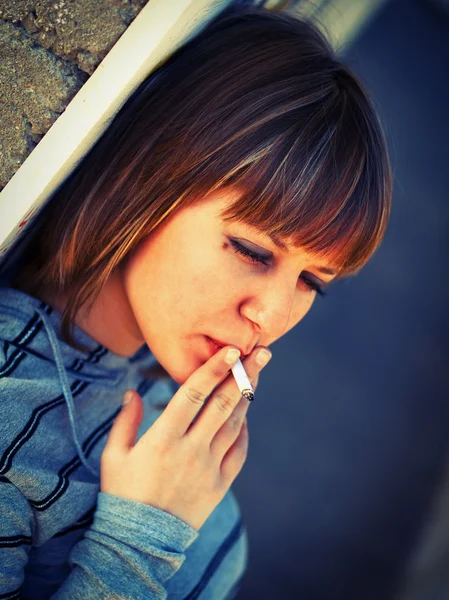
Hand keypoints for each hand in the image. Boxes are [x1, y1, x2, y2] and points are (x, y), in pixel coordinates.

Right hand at [100, 345, 271, 529]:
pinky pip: (239, 452)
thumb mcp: (115, 456)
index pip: (194, 394)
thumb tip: (132, 391)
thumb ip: (125, 421)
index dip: (213, 369)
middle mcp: (191, 450)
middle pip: (223, 403)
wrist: (140, 542)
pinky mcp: (220, 485)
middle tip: (262, 351)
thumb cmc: (122, 493)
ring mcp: (209, 468)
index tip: (231, 350)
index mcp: (163, 438)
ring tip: (258, 374)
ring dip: (247, 397)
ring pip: (235, 424)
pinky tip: (245, 416)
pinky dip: (244, 431)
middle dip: (244, 374)